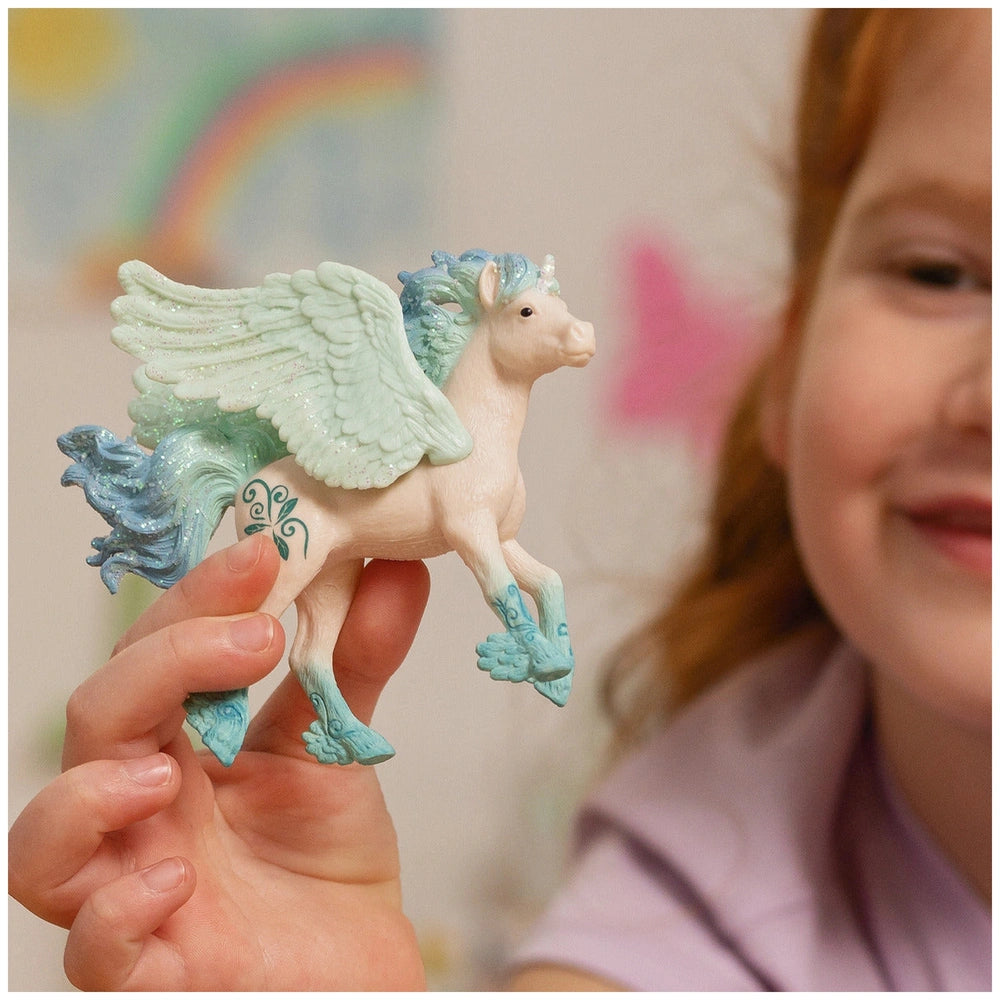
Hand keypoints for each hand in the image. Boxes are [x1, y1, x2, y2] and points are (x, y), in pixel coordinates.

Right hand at [8, 534, 429, 989]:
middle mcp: (139, 812)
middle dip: (164, 664)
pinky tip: (174, 878)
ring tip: (167, 769)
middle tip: (254, 634)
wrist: (354, 970)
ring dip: (92, 792)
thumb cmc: (323, 865)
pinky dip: (117, 910)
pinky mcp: (152, 973)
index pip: (155, 656)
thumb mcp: (339, 748)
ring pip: (44, 844)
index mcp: (176, 747)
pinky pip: (91, 952)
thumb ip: (357, 660)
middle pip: (95, 723)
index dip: (196, 600)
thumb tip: (396, 565)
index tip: (263, 552)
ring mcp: (133, 892)